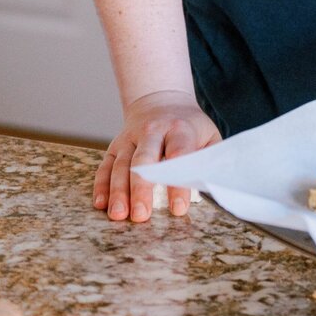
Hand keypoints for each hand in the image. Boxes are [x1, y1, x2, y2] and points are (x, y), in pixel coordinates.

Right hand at [93, 91, 220, 222]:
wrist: (161, 99)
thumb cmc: (189, 126)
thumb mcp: (208, 134)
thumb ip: (211, 159)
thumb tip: (214, 187)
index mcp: (179, 128)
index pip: (178, 155)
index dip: (177, 182)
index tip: (178, 208)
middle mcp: (152, 130)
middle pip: (144, 160)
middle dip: (141, 189)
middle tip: (141, 216)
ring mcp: (130, 137)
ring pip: (121, 164)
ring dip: (118, 191)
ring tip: (119, 215)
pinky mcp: (115, 145)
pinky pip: (106, 165)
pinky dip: (101, 184)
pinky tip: (101, 204)